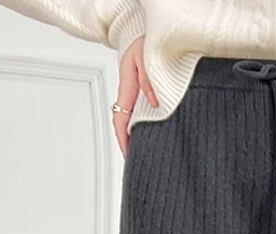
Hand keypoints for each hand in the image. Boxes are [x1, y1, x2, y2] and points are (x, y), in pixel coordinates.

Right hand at [113, 37, 157, 155]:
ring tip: (141, 151)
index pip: (121, 118)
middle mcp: (130, 91)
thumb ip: (149, 80)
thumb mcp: (148, 57)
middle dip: (127, 142)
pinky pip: (142, 111)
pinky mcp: (145, 91)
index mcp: (127, 85)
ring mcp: (136, 92)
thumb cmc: (150, 41)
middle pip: (125, 122)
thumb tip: (154, 102)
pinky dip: (144, 124)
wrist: (154, 31)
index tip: (128, 153)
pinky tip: (152, 132)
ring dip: (135, 134)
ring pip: (132, 118)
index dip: (123, 138)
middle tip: (134, 160)